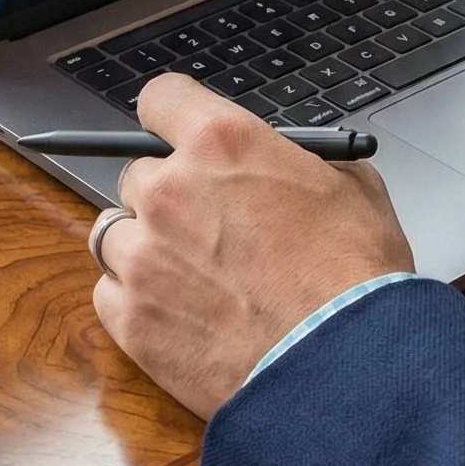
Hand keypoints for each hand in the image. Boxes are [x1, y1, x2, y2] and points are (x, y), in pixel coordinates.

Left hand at [90, 74, 413, 417]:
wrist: (342, 366)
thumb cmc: (355, 279)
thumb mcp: (350, 187)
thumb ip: (299, 162)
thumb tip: (285, 163)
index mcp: (222, 143)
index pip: (160, 99)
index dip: (172, 116)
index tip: (177, 133)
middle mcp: (170, 190)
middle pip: (137, 174)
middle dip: (168, 194)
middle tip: (207, 224)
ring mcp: (143, 257)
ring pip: (115, 234)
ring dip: (146, 247)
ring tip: (192, 275)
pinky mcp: (131, 320)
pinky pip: (109, 293)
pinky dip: (136, 299)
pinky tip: (180, 311)